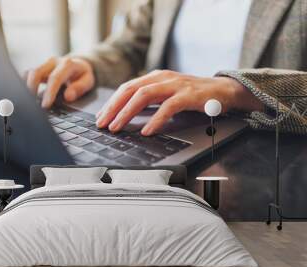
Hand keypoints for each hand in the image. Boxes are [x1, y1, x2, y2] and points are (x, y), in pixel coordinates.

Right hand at [26, 57, 94, 107]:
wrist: (79, 63)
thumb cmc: (82, 74)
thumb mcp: (88, 81)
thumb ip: (79, 88)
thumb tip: (68, 96)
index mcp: (67, 64)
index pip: (54, 78)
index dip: (49, 93)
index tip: (45, 105)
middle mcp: (53, 62)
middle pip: (36, 72)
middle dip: (32, 89)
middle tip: (32, 104)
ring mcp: (44, 64)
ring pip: (29, 73)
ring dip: (26, 87)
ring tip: (28, 101)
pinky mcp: (39, 68)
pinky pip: (28, 74)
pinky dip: (25, 84)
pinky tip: (26, 95)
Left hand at [96, 70, 262, 135]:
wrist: (224, 91)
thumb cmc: (193, 95)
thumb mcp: (166, 95)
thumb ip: (149, 102)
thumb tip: (126, 116)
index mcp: (154, 77)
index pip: (126, 88)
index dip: (111, 103)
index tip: (100, 117)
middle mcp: (162, 77)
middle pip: (131, 90)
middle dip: (113, 108)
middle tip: (102, 124)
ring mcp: (175, 85)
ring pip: (144, 95)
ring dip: (127, 112)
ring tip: (117, 127)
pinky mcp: (189, 95)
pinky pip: (168, 107)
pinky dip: (155, 120)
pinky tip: (147, 131)